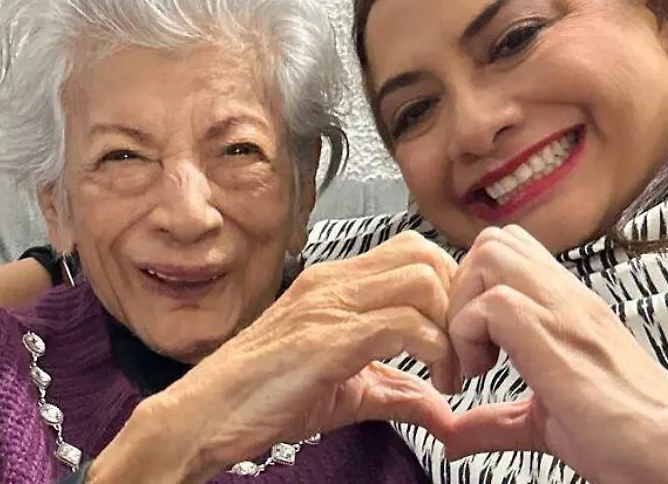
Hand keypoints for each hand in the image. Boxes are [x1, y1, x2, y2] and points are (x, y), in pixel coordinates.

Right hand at [99, 231, 461, 482]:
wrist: (204, 415)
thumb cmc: (262, 398)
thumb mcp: (346, 392)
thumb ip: (397, 391)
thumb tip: (440, 410)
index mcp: (335, 284)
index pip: (415, 252)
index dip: (452, 290)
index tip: (461, 337)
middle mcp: (333, 282)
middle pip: (426, 254)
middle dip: (459, 303)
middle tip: (464, 353)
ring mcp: (328, 305)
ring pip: (422, 280)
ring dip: (451, 328)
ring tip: (452, 373)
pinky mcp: (326, 338)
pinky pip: (403, 323)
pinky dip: (435, 353)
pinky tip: (435, 384)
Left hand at [437, 225, 667, 483]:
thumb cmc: (627, 439)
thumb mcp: (543, 424)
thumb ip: (495, 421)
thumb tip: (450, 434)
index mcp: (568, 309)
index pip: (509, 253)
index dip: (470, 290)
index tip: (468, 348)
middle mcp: (568, 299)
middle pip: (492, 242)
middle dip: (459, 289)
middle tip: (464, 348)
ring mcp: (566, 312)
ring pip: (489, 257)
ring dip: (463, 307)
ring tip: (473, 361)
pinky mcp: (557, 338)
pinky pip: (492, 303)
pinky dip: (469, 336)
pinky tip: (481, 375)